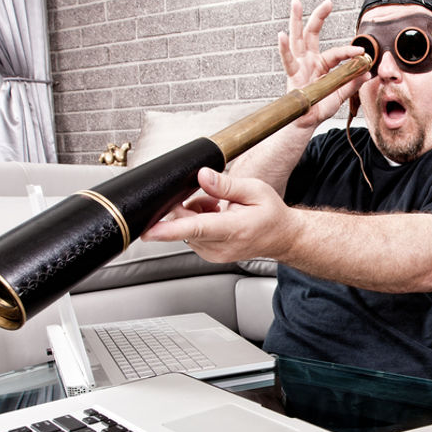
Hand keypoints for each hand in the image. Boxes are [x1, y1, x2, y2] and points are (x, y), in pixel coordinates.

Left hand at [141, 166, 299, 264]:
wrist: (282, 237)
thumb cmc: (271, 215)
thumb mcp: (255, 191)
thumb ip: (226, 184)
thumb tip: (203, 176)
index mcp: (234, 229)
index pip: (196, 228)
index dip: (169, 229)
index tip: (149, 231)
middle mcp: (221, 246)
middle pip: (185, 225)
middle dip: (187, 207)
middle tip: (210, 198)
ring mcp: (214, 254)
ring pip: (186, 230)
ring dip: (194, 214)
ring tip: (218, 207)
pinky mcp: (209, 255)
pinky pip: (191, 236)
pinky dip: (197, 223)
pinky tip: (215, 216)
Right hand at [279, 0, 367, 126]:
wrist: (307, 122)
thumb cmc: (320, 107)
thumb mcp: (340, 95)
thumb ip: (352, 83)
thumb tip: (367, 72)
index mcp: (323, 64)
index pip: (337, 52)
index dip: (349, 51)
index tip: (361, 52)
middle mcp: (309, 60)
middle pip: (312, 33)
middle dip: (319, 16)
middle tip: (328, 1)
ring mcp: (299, 65)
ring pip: (297, 39)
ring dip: (296, 20)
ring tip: (296, 2)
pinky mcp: (292, 74)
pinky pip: (287, 60)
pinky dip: (284, 48)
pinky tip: (281, 35)